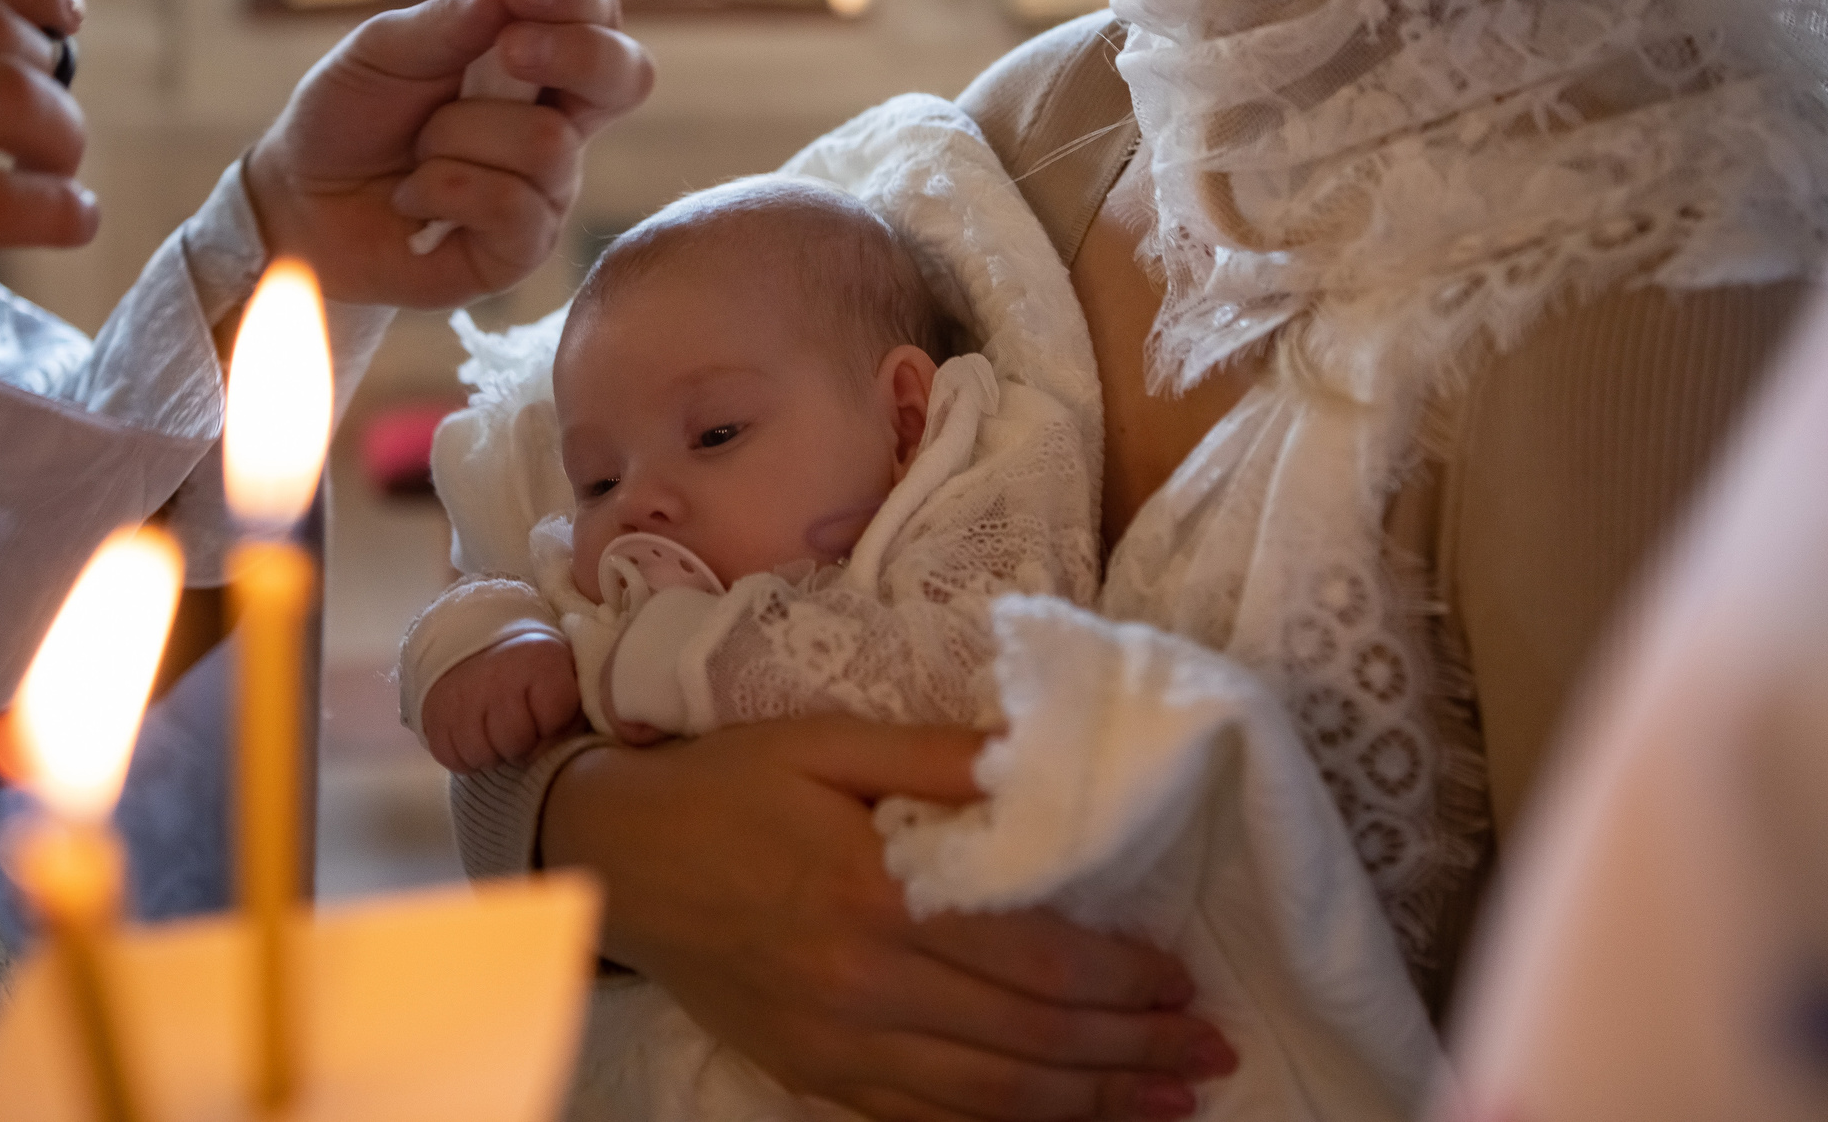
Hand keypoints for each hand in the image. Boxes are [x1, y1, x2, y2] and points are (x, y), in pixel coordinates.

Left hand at [243, 0, 652, 306]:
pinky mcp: (521, 251)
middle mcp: (558, 122)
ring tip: (418, 152)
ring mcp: (547, 190)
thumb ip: (451, 19)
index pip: (598, 18)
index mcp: (537, 60)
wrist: (300, 203)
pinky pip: (515, 209)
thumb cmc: (350, 116)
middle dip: (574, 54)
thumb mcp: (385, 50)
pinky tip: (413, 198)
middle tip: (509, 52)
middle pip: (628, 76)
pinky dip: (446, 190)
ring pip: (547, 143)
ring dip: (458, 137)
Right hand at [419, 635, 584, 771]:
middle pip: (516, 742)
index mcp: (538, 662)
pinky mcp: (435, 714)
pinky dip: (464, 756)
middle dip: (521, 742)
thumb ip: (571, 711)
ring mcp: (462, 697)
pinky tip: (473, 734)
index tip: (546, 712)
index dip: (554, 723)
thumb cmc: (527, 671)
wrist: (473, 642)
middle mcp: (497, 677)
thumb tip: (558, 750)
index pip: (555, 716)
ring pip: (482, 756)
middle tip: (518, 725)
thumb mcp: (561, 675)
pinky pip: (453, 759)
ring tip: (495, 732)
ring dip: (492, 752)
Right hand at [542, 717, 1235, 1120]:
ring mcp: (839, 1047)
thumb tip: (1035, 760)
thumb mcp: (824, 742)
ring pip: (989, 1102)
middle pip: (1028, 1043)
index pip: (1032, 959)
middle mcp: (864, 988)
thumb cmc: (726, 785)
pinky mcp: (815, 1076)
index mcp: (875, 899)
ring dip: (1091, 1108)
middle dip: (1131, 1054)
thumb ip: (933, 757)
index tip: (1182, 980)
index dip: (1120, 980)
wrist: (617, 859)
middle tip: (1210, 1052)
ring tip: (1168, 1105)